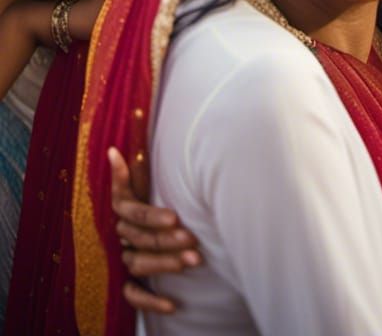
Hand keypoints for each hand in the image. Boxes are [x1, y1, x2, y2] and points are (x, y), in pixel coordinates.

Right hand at [109, 147, 200, 314]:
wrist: (154, 220)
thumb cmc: (154, 191)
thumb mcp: (144, 181)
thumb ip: (133, 169)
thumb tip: (113, 150)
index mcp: (121, 208)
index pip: (130, 210)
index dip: (151, 215)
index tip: (175, 216)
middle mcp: (118, 233)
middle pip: (138, 237)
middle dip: (166, 240)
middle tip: (193, 239)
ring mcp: (121, 257)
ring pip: (137, 262)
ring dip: (164, 264)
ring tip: (194, 261)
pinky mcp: (126, 280)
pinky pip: (132, 295)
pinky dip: (150, 301)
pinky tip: (172, 305)